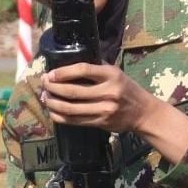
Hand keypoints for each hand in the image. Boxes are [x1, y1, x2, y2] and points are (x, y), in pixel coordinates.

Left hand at [38, 62, 155, 132]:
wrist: (143, 113)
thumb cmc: (126, 89)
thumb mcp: (116, 73)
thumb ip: (97, 69)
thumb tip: (69, 64)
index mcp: (112, 75)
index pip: (83, 69)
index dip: (63, 72)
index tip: (51, 73)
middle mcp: (108, 92)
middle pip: (72, 91)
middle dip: (53, 87)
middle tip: (44, 84)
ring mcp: (104, 109)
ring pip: (70, 108)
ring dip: (53, 103)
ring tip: (45, 97)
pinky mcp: (100, 123)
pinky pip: (74, 121)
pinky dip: (59, 116)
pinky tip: (52, 111)